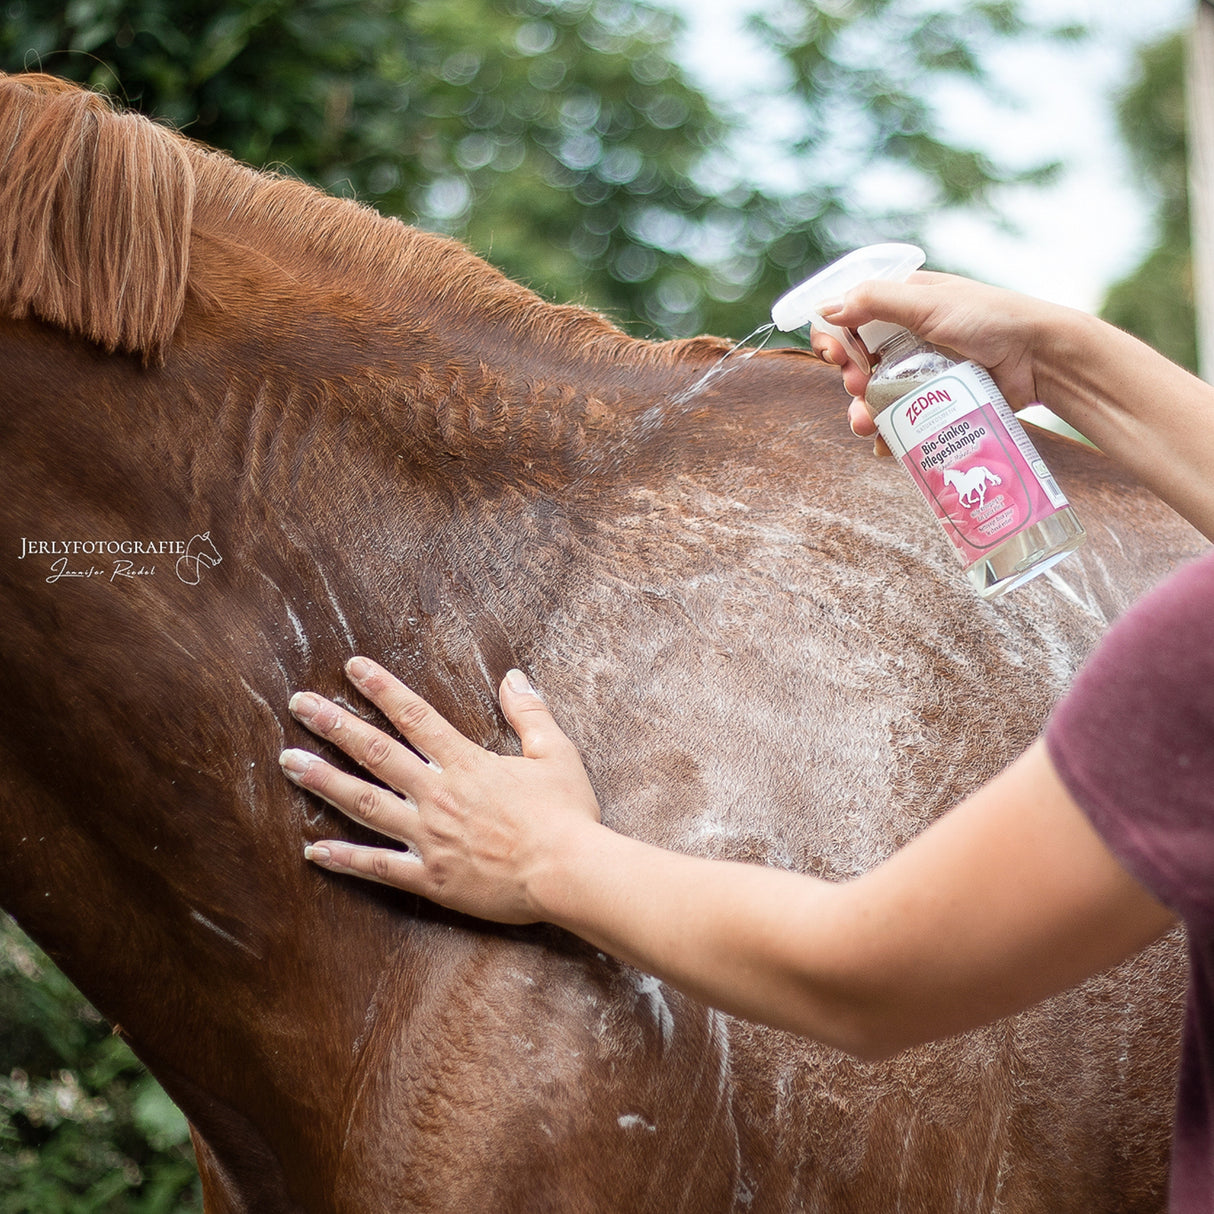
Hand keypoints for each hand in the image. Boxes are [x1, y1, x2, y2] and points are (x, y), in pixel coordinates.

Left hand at [280, 658, 601, 923]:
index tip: (351, 668)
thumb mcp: (556, 752)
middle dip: (334, 726)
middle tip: (298, 705)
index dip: (381, 689)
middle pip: (377, 753)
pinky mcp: (432, 878)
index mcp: (467, 764)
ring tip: (289, 763)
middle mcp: (439, 796)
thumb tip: (513, 676)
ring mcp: (430, 838)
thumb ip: (530, 713)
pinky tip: (314, 850)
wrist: (569, 872)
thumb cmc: (568, 814)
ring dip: (325, 782)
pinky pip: (380, 867)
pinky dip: (346, 859)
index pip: (415, 717)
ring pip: (366, 804)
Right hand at [809, 271, 1065, 453]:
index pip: (847, 317)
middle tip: (858, 386)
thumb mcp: (928, 302)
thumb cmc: (990, 318)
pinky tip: (886, 444)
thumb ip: (874, 301)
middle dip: (848, 379)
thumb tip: (825, 310)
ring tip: (866, 424)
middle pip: (855, 362)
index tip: (833, 356)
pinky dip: (887, 434)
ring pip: (872, 397)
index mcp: (900, 304)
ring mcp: (918, 372)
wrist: (1039, 359)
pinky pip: (898, 421)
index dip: (832, 337)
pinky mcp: (932, 403)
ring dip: (860, 413)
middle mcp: (904, 337)